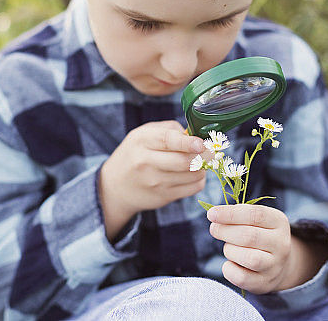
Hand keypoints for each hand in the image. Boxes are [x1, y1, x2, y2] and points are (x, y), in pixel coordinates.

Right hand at [100, 120, 205, 238]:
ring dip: (204, 167)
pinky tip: (194, 174)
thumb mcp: (144, 134)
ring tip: (201, 161)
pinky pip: (192, 188)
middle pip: (184, 161)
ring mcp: (155, 182)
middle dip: (205, 155)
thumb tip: (197, 135)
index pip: (167, 141)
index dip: (188, 142)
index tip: (202, 144)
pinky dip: (199, 180)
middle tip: (212, 150)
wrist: (115, 186)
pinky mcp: (163, 197)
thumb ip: (170, 130)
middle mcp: (146, 162)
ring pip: (192, 175)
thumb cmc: (136, 153)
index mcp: (142, 141)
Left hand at [207, 204, 297, 293]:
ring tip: (228, 247)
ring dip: (230, 250)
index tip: (211, 214)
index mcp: (279, 222)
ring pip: (249, 258)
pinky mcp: (265, 283)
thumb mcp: (254, 220)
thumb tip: (215, 216)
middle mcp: (281, 244)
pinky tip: (229, 263)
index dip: (230, 214)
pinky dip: (229, 269)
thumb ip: (237, 215)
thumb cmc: (258, 235)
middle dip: (225, 231)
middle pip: (250, 236)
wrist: (275, 263)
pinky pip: (242, 278)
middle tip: (214, 229)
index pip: (256, 215)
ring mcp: (275, 265)